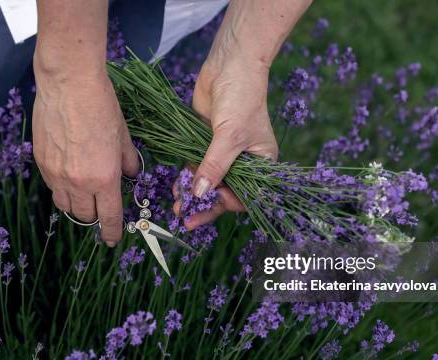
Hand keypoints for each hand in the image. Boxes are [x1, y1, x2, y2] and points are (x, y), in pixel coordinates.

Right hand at [32, 68, 138, 245]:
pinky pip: (52, 187)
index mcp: (104, 177)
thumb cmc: (102, 106)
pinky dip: (61, 188)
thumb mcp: (123, 136)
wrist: (68, 83)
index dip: (111, 232)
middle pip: (84, 216)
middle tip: (101, 206)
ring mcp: (56, 173)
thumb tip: (131, 174)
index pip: (108, 216)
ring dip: (76, 205)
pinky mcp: (41, 162)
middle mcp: (78, 182)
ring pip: (64, 205)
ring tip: (84, 193)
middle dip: (94, 216)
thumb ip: (128, 161)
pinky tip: (69, 174)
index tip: (112, 240)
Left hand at [172, 57, 277, 229]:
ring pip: (207, 181)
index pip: (245, 194)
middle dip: (204, 205)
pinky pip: (195, 165)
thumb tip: (198, 193)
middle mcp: (243, 161)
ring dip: (192, 193)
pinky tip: (176, 187)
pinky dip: (186, 176)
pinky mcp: (205, 142)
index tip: (207, 205)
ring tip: (176, 205)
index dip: (226, 203)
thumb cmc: (242, 99)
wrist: (230, 64)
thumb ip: (214, 166)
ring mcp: (222, 152)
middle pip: (224, 191)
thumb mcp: (230, 136)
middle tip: (185, 218)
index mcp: (261, 163)